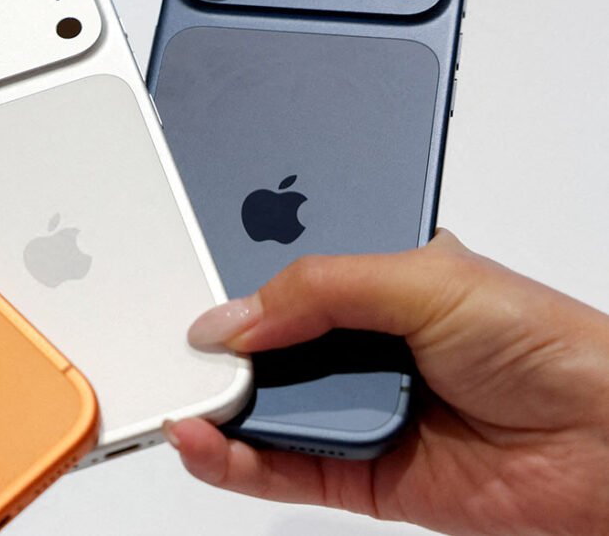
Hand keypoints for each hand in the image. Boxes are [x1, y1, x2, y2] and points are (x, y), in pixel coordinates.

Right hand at [167, 230, 608, 535]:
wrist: (608, 449)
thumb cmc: (549, 348)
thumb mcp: (424, 282)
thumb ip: (318, 290)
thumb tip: (231, 318)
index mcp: (375, 281)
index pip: (283, 271)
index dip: (235, 273)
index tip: (187, 274)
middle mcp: (359, 345)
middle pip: (262, 343)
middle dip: (216, 343)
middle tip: (180, 340)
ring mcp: (353, 411)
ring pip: (259, 407)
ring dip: (215, 401)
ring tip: (184, 389)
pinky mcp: (353, 474)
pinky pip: (272, 469)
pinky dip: (228, 459)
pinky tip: (200, 438)